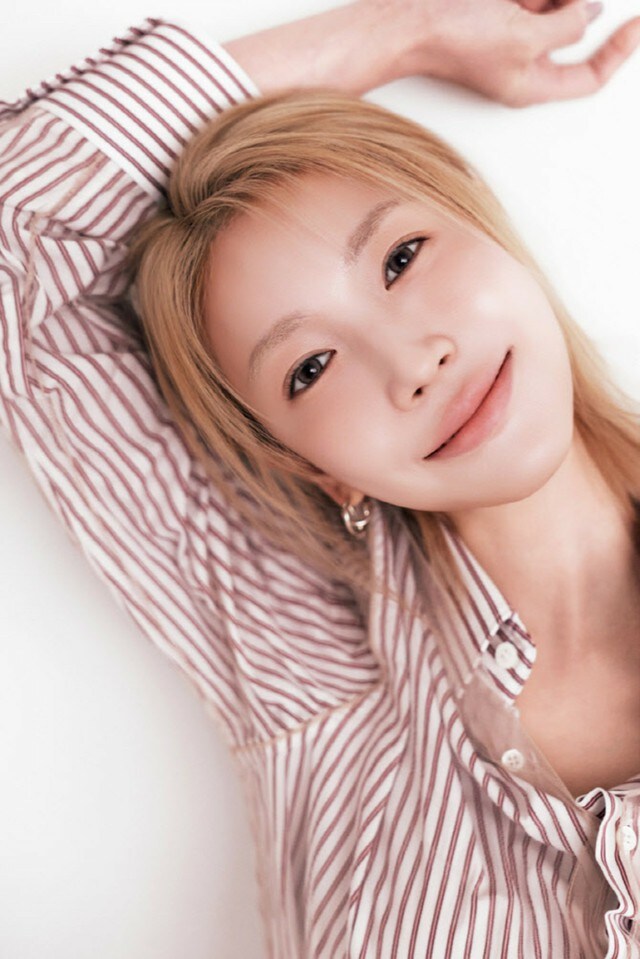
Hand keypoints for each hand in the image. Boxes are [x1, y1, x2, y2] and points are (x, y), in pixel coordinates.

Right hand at [392, 0, 639, 105]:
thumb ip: (567, 23)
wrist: (407, 19)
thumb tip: (587, 12)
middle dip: (568, 7)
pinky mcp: (497, 14)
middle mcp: (522, 64)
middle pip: (572, 30)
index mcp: (529, 86)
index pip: (589, 77)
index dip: (619, 52)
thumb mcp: (525, 36)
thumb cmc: (453, 39)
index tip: (638, 24)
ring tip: (511, 1)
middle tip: (537, 2)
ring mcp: (509, 36)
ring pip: (552, 5)